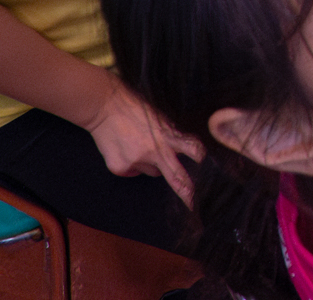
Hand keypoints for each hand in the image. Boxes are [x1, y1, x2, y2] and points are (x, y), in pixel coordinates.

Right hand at [81, 77, 201, 206]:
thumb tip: (177, 153)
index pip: (191, 148)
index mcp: (168, 136)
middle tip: (193, 204)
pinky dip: (133, 165)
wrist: (105, 107)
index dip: (199, 157)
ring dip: (152, 164)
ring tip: (140, 145)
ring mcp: (137, 161)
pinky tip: (126, 149)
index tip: (208, 167)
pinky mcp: (121, 167)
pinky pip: (133, 172)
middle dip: (186, 191)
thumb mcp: (160, 120)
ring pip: (153, 172)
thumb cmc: (136, 109)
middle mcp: (154, 151)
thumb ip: (170, 137)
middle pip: (175, 175)